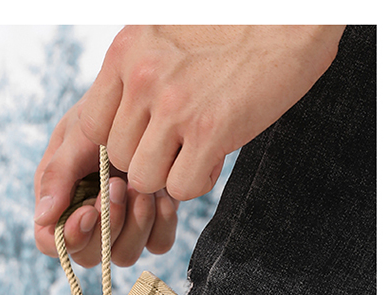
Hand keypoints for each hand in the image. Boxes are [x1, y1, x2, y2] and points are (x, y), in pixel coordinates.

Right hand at [34, 102, 178, 267]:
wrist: (150, 101)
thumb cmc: (104, 112)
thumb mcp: (76, 135)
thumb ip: (57, 175)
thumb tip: (42, 218)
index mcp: (60, 204)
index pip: (55, 244)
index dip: (70, 237)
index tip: (88, 210)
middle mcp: (90, 223)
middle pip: (91, 256)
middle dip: (107, 225)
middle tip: (118, 185)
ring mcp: (123, 227)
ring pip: (124, 255)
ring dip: (135, 224)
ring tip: (140, 187)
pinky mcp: (153, 223)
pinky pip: (157, 244)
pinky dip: (161, 224)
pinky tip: (162, 195)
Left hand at [79, 25, 345, 200]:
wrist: (293, 16)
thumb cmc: (230, 30)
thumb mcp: (164, 36)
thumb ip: (133, 76)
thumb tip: (116, 130)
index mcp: (126, 51)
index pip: (92, 126)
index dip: (119, 141)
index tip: (145, 137)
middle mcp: (143, 76)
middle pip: (119, 157)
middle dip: (148, 158)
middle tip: (181, 141)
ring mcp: (174, 104)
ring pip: (145, 178)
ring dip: (171, 173)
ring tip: (199, 147)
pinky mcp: (209, 129)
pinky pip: (181, 187)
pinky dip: (200, 179)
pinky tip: (217, 153)